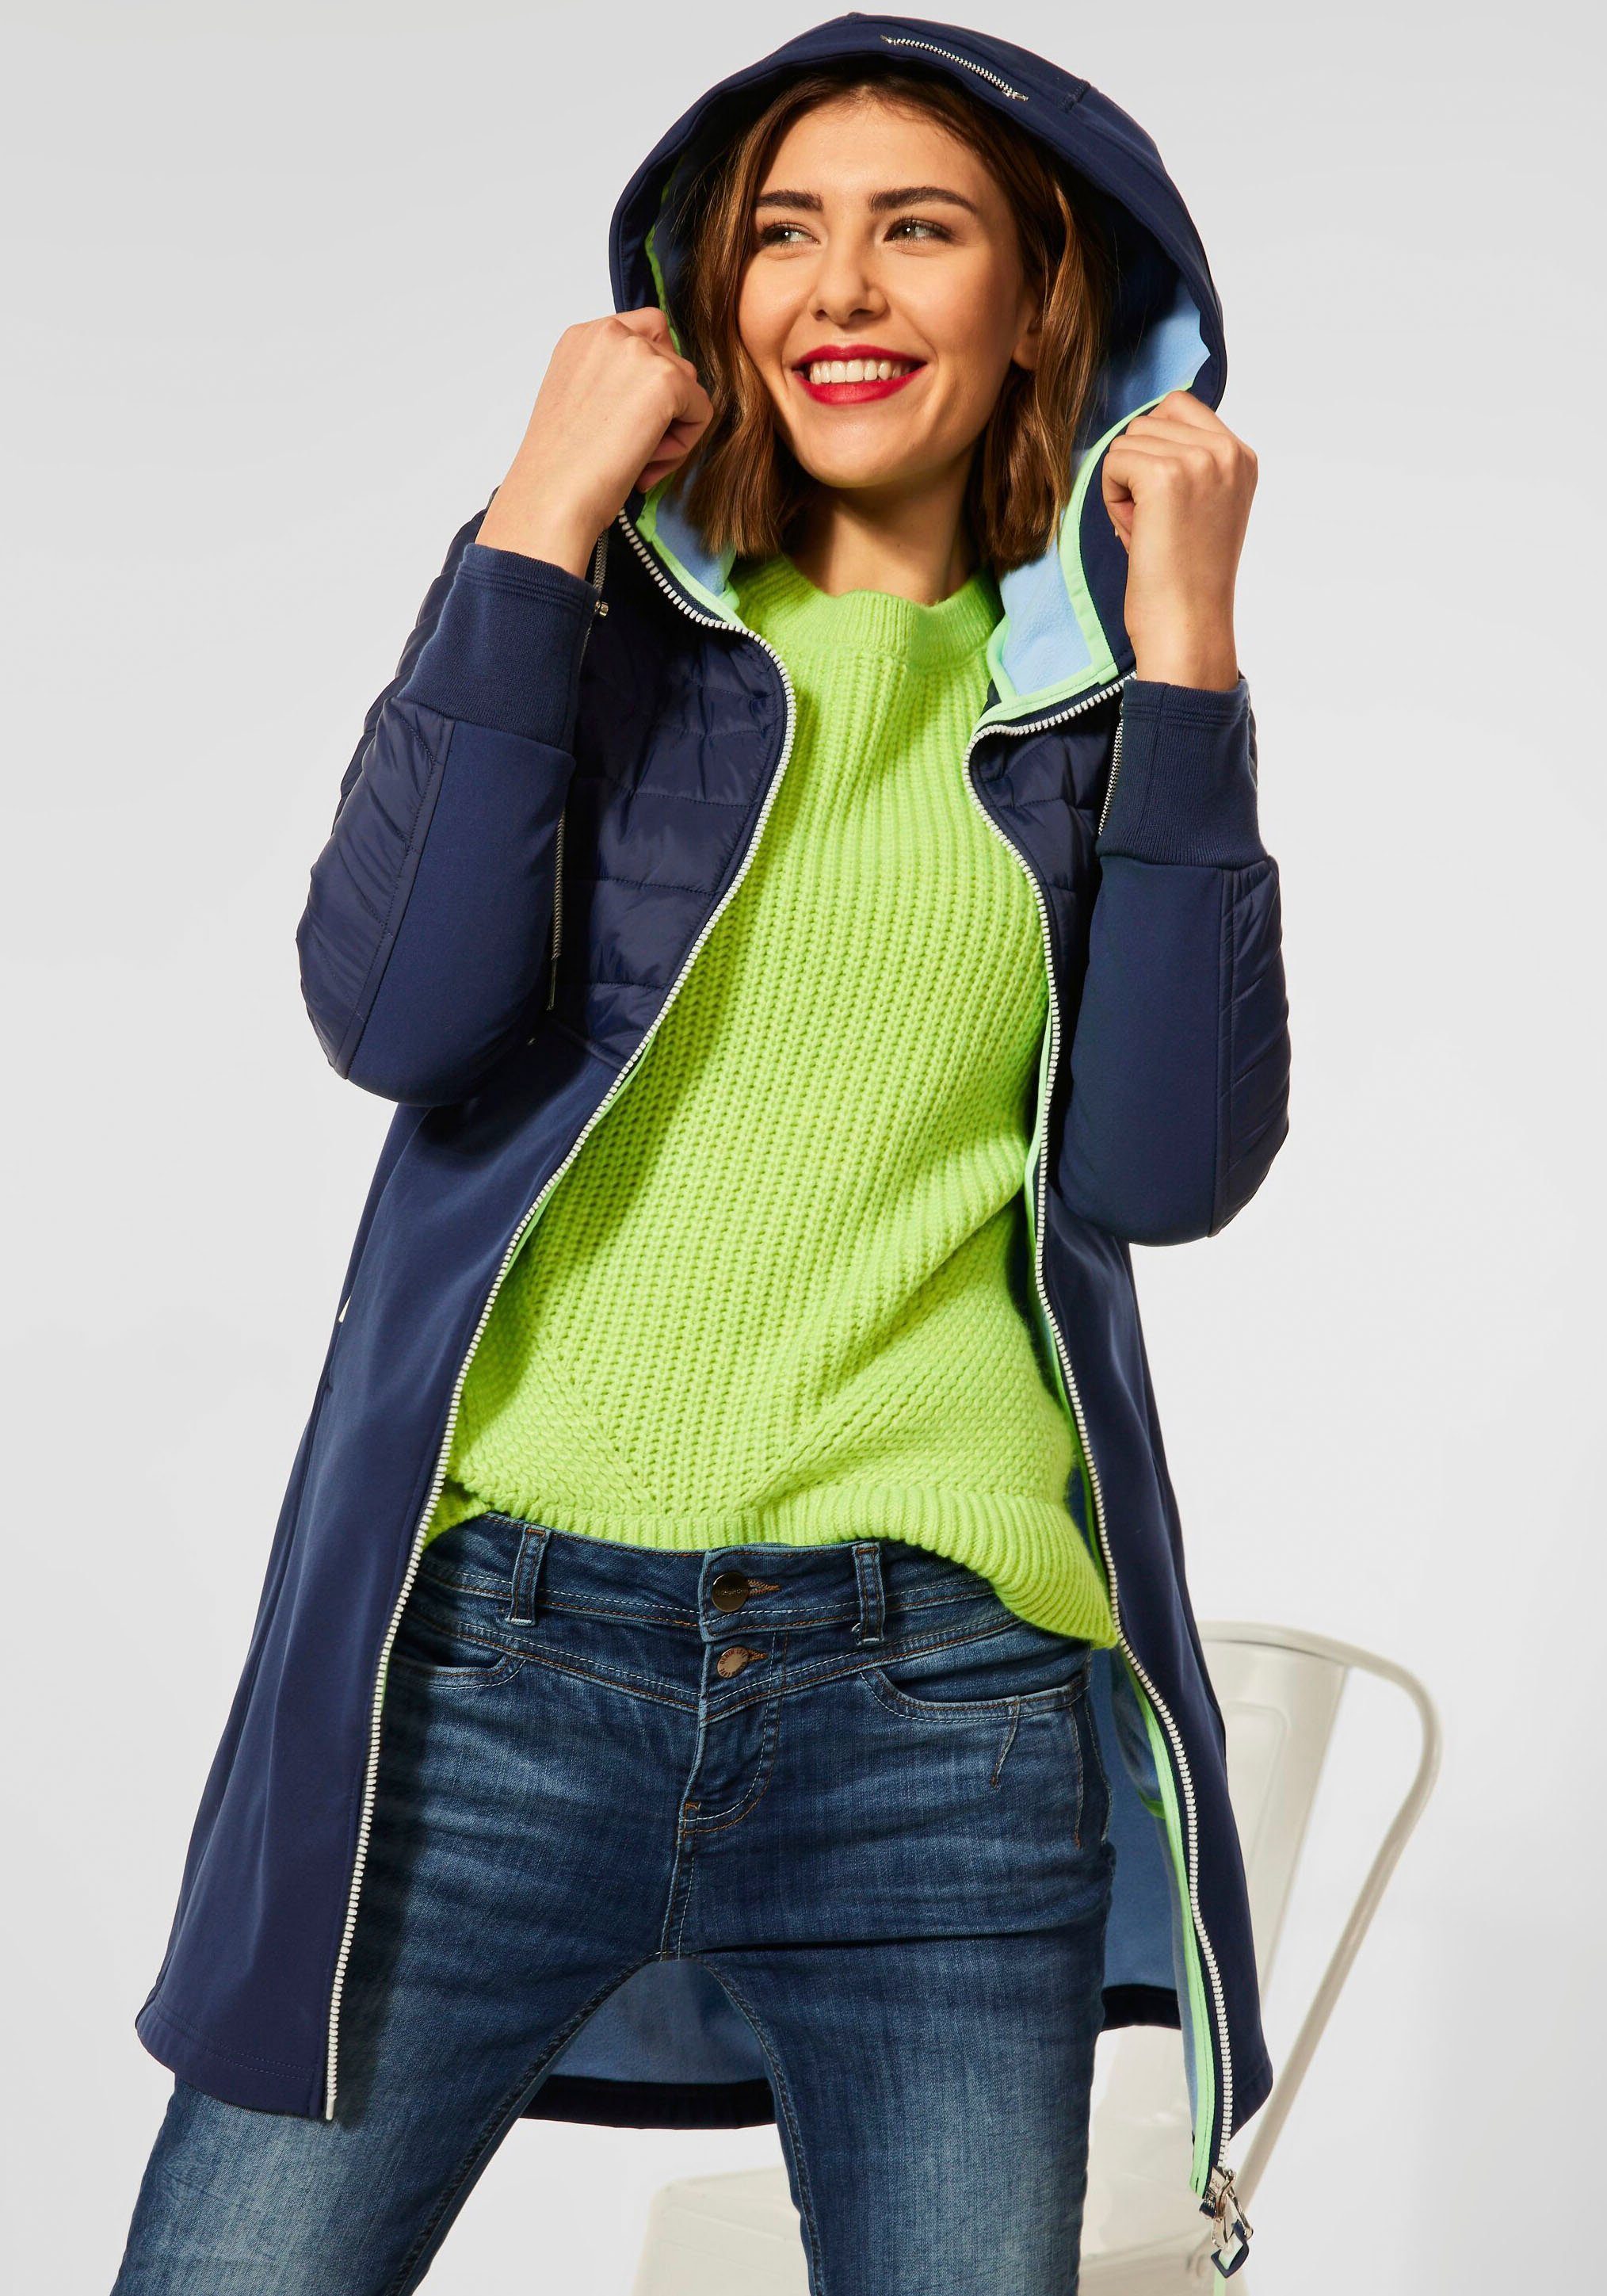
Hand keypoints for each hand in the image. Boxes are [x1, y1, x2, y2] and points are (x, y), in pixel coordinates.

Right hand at [476, 309, 713, 576]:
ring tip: (638, 460)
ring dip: (674, 428)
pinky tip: (648, 463)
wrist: (552, 496)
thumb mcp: (581, 404)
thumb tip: (663, 395)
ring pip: (689, 387)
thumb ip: (615, 383)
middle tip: (637, 450)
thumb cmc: (561, 468)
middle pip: (673, 359)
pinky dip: (685, 443)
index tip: (632, 417)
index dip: (652, 377)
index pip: (647, 331)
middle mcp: (609, 332)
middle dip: (665, 407)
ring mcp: (638, 351)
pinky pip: (702, 410)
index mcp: (583, 337)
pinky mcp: (666, 380)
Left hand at [1102, 389, 1255, 688]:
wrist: (1188, 627)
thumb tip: (1141, 429)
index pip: (1180, 405)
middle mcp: (1227, 451)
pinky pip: (1113, 461)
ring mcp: (1199, 460)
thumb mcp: (1204, 507)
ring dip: (1123, 486)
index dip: (1155, 447)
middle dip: (1138, 469)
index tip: (1165, 500)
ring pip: (1127, 441)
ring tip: (1148, 531)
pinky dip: (1112, 498)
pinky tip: (1134, 532)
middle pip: (1149, 421)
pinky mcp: (1165, 476)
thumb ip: (1187, 463)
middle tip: (1156, 523)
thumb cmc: (1187, 580)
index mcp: (1241, 456)